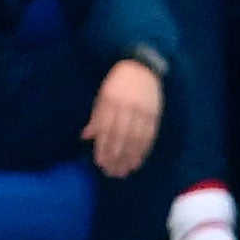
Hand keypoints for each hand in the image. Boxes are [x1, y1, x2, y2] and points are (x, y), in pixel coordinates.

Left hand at [82, 59, 161, 178]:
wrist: (142, 67)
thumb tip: (85, 137)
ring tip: (125, 171)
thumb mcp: (102, 96)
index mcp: (110, 102)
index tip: (100, 163)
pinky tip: (138, 160)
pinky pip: (149, 135)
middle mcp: (126, 107)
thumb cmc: (117, 83)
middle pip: (120, 136)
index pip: (106, 129)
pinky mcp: (154, 113)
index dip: (103, 148)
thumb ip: (96, 117)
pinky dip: (144, 149)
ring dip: (130, 157)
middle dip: (116, 156)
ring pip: (135, 138)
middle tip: (112, 172)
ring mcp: (142, 111)